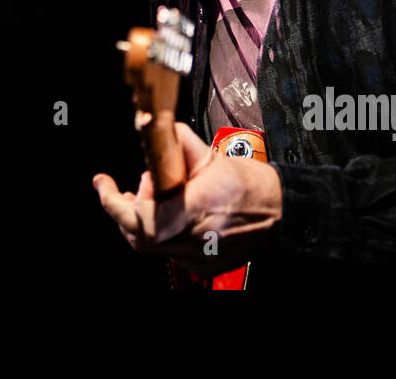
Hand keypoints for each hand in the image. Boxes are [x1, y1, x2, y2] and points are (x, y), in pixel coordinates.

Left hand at [92, 122, 283, 275]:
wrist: (281, 211)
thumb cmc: (251, 184)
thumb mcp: (210, 156)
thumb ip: (177, 144)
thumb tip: (151, 129)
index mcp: (197, 209)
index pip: (144, 218)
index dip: (123, 202)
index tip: (118, 182)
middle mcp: (196, 239)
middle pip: (139, 237)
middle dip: (121, 211)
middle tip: (114, 189)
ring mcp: (199, 258)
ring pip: (149, 247)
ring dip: (137, 223)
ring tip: (138, 199)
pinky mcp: (203, 266)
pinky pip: (169, 253)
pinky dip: (160, 234)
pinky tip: (166, 215)